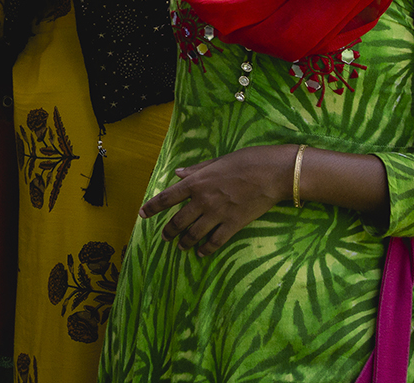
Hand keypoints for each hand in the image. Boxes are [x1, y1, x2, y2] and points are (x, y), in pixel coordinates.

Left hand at [138, 144, 294, 256]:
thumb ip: (195, 170)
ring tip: (180, 247)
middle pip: (178, 221)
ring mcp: (217, 214)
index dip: (152, 208)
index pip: (166, 198)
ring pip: (194, 234)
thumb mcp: (215, 162)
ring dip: (184, 242)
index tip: (142, 214)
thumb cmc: (244, 161)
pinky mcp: (233, 224)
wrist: (271, 173)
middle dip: (168, 231)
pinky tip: (201, 252)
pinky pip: (215, 241)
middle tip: (164, 237)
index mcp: (196, 183)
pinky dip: (206, 249)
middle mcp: (202, 200)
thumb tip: (177, 173)